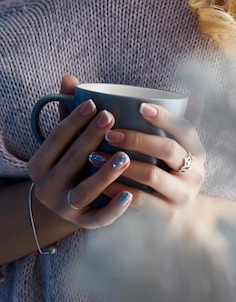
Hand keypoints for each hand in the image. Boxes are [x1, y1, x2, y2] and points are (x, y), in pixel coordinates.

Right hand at [27, 75, 133, 228]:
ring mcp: (65, 209)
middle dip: (90, 138)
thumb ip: (67, 111)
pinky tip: (130, 194)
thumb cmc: (70, 162)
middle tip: (111, 118)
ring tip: (124, 156)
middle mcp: (47, 189)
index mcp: (39, 165)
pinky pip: (99, 219)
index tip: (94, 103)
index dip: (73, 121)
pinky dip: (113, 209)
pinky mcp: (85, 224)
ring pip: (84, 192)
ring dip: (104, 174)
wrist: (67, 204)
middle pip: (71, 161)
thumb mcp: (65, 140)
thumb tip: (70, 77)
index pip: (55, 139)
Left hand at [89, 95, 205, 221]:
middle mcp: (195, 172)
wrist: (177, 219)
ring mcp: (183, 195)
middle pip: (168, 150)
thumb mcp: (168, 147)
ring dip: (121, 164)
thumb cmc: (164, 171)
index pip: (185, 128)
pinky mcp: (167, 216)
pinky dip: (118, 189)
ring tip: (95, 155)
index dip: (165, 117)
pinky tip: (100, 182)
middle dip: (137, 139)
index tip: (141, 106)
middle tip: (109, 133)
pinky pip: (140, 201)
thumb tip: (126, 85)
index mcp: (196, 149)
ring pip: (152, 176)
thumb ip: (153, 120)